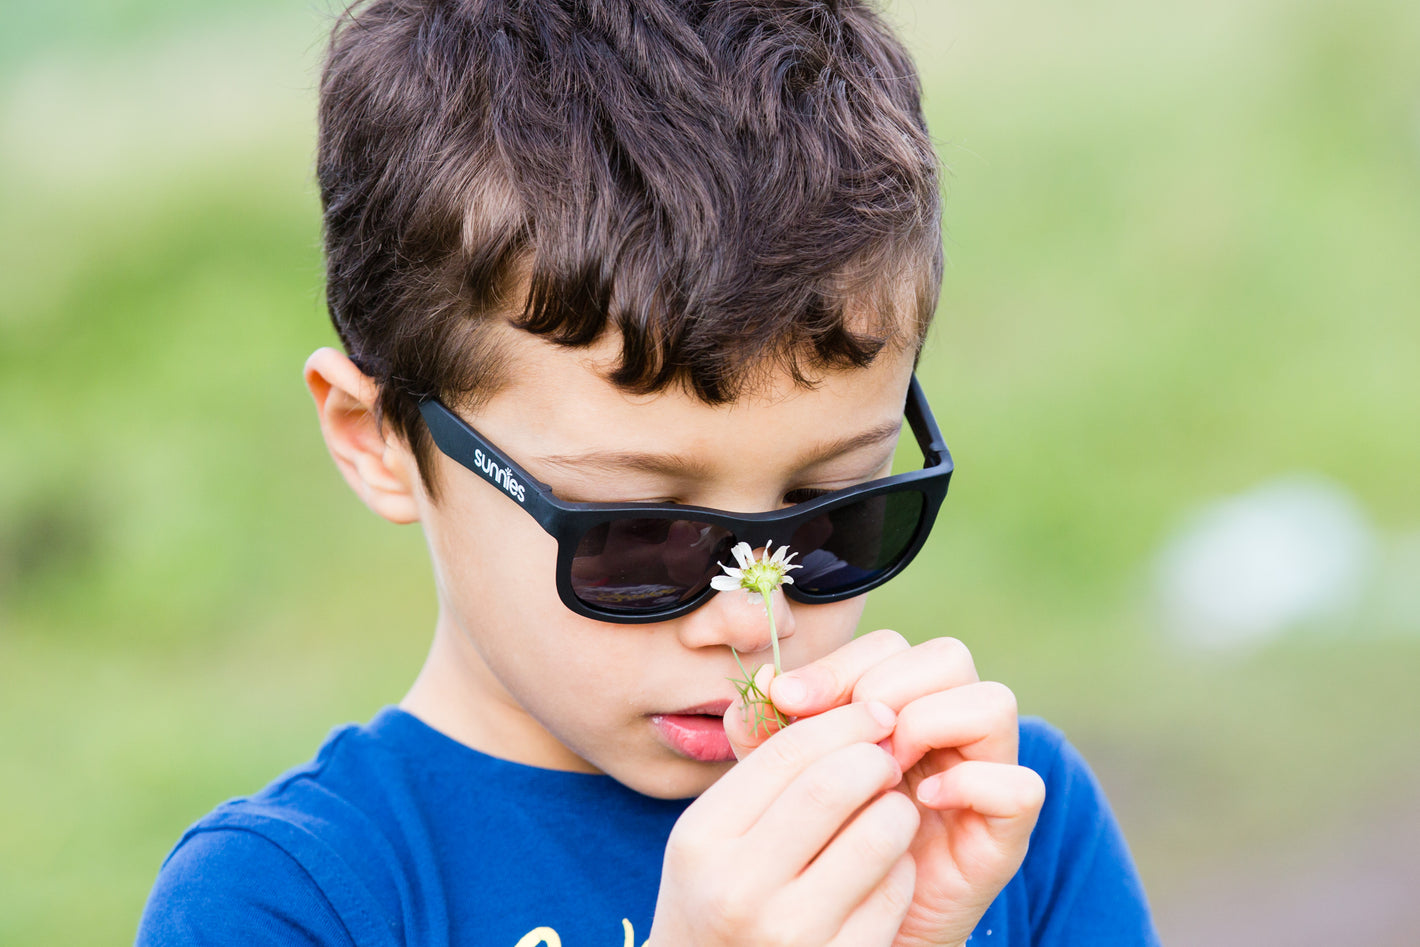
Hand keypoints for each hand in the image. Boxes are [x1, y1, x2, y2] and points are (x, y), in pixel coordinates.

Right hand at [647, 701, 918, 945]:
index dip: (842, 720)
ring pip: (878, 834)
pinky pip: (896, 891)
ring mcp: (790, 934)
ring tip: (888, 809)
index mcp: (702, 840)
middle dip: (874, 756)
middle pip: (833, 784)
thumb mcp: (713, 834)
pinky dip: (900, 869)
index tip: (873, 711)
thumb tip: (799, 683)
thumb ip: (756, 767)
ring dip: (896, 809)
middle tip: (888, 754)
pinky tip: (881, 871)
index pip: (786, 752)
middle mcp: (738, 889)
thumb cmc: (720, 896)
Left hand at [729, 630, 1045, 946]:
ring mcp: (985, 775)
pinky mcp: (1006, 830)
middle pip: (948, 657)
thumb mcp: (786, 780)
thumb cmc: (821, 842)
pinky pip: (1020, 786)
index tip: (788, 698)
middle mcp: (951, 728)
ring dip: (929, 724)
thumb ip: (770, 733)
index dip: (840, 665)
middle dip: (886, 687)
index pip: (889, 646)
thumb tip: (766, 680)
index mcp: (901, 705)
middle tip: (845, 738)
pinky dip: (971, 785)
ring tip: (883, 769)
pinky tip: (919, 803)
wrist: (846, 923)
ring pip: (992, 703)